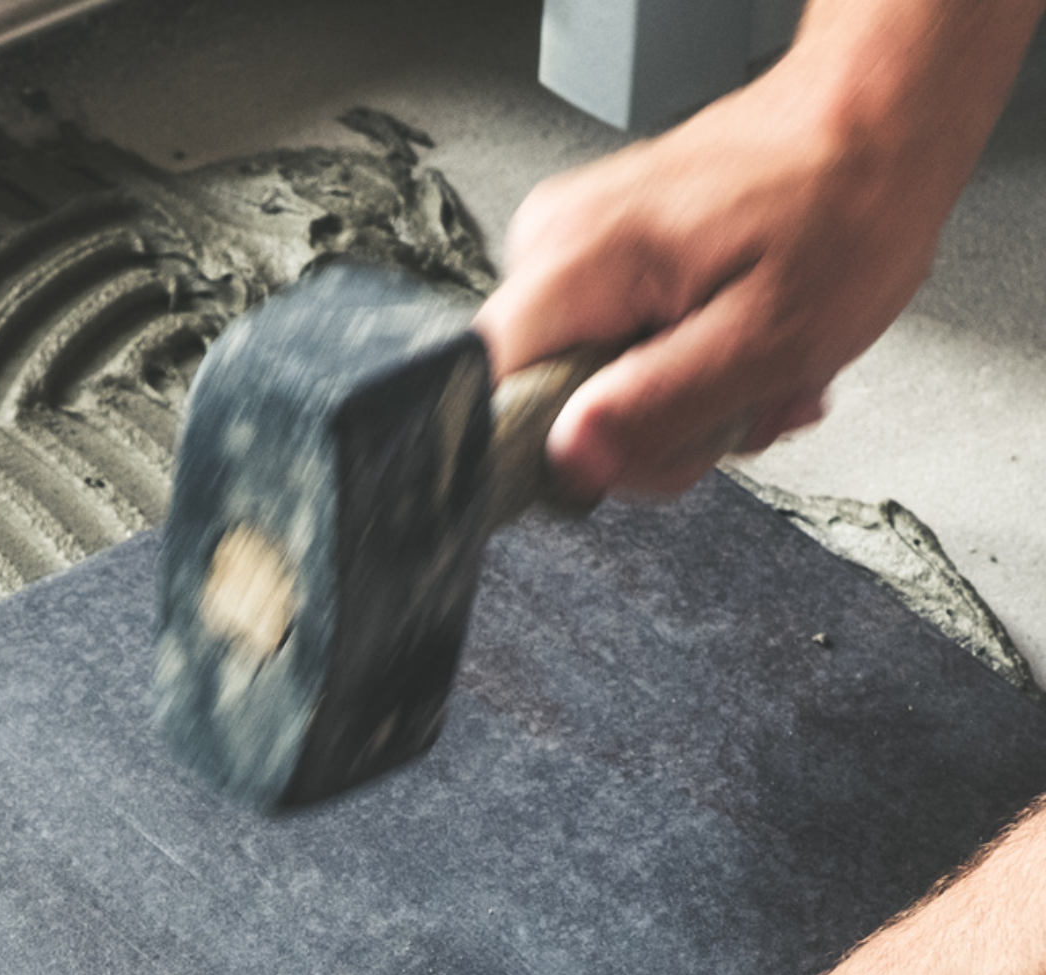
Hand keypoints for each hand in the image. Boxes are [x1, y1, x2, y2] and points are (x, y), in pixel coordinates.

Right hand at [478, 0, 1043, 498]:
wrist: (878, 121)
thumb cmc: (845, 203)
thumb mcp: (769, 336)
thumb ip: (659, 407)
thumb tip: (570, 461)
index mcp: (577, 264)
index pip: (488, 403)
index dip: (555, 456)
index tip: (636, 451)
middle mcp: (551, 247)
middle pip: (541, 408)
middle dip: (641, 435)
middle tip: (727, 410)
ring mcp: (568, 250)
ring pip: (579, 391)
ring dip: (671, 408)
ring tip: (746, 376)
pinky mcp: (594, 258)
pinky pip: (604, 354)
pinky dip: (674, 371)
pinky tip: (729, 351)